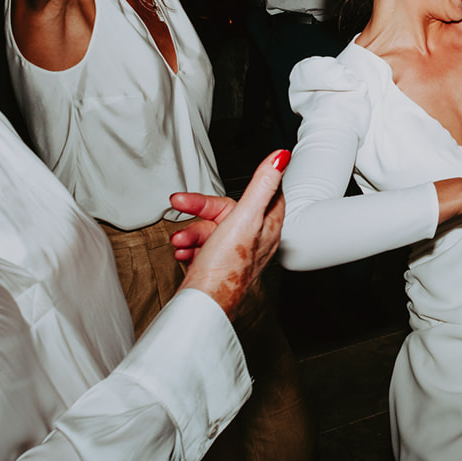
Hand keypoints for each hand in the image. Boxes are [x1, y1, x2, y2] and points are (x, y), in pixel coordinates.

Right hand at [168, 150, 288, 315]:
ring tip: (179, 241)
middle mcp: (255, 240)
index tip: (230, 180)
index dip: (244, 186)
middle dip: (200, 212)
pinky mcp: (218, 266)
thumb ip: (262, 184)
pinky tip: (182, 252)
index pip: (266, 194)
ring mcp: (236, 254)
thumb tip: (282, 156)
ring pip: (212, 230)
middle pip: (228, 211)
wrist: (203, 304)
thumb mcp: (245, 215)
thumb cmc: (226, 267)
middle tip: (180, 206)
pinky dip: (189, 247)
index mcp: (267, 225)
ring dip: (191, 232)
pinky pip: (203, 248)